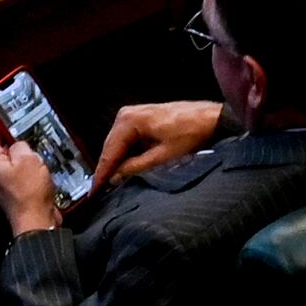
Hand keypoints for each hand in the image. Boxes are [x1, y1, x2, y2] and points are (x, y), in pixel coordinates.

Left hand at [0, 114, 67, 235]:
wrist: (37, 221)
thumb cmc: (29, 195)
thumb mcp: (28, 159)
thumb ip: (21, 145)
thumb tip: (20, 143)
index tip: (3, 112)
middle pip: (0, 146)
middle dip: (13, 135)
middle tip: (26, 127)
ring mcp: (5, 181)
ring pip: (13, 158)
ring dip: (25, 151)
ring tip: (37, 146)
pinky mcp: (17, 189)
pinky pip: (22, 171)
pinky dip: (31, 165)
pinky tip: (42, 163)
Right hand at [91, 100, 223, 187]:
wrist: (212, 119)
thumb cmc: (192, 134)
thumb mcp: (162, 157)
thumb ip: (135, 168)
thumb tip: (114, 178)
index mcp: (129, 120)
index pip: (109, 152)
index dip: (102, 174)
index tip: (94, 191)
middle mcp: (126, 114)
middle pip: (110, 147)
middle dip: (106, 169)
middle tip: (98, 191)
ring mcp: (133, 114)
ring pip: (118, 144)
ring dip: (116, 162)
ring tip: (108, 183)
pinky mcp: (141, 118)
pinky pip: (127, 139)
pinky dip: (125, 154)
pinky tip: (123, 168)